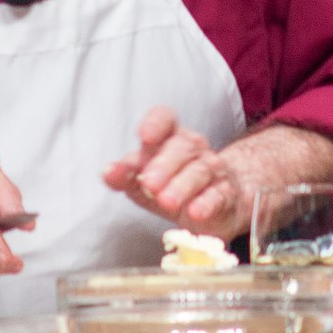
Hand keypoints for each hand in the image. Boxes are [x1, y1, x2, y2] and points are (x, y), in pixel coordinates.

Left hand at [104, 106, 252, 240]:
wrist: (221, 201)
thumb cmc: (174, 184)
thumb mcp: (145, 179)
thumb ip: (126, 174)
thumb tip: (107, 173)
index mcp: (171, 138)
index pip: (166, 120)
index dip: (156, 124)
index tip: (145, 136)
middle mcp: (194, 150)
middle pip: (182, 148)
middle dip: (164, 165)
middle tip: (149, 183)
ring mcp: (213, 171)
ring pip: (199, 172)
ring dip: (182, 187)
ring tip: (166, 201)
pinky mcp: (225, 196)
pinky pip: (218, 196)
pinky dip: (206, 204)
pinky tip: (196, 212)